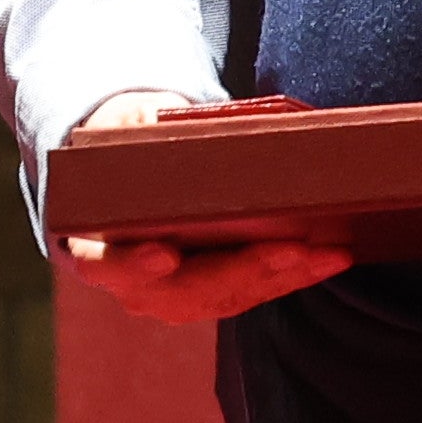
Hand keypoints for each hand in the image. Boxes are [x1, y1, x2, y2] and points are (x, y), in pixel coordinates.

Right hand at [54, 91, 355, 320]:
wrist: (130, 177)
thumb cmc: (124, 147)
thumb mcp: (122, 130)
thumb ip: (139, 133)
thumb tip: (180, 125)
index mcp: (93, 246)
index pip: (107, 264)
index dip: (133, 264)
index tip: (165, 255)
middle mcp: (132, 285)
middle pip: (185, 290)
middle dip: (243, 270)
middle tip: (290, 249)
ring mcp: (173, 297)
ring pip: (227, 297)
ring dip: (282, 276)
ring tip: (327, 253)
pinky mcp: (211, 295)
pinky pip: (251, 291)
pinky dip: (291, 276)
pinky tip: (328, 258)